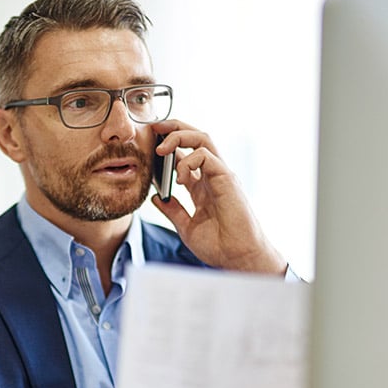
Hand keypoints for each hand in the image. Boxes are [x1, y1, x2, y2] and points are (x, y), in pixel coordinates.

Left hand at [150, 120, 287, 274]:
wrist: (237, 258)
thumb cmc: (219, 246)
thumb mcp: (186, 226)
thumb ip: (173, 210)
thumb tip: (156, 197)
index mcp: (203, 186)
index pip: (186, 155)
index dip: (169, 145)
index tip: (150, 143)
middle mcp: (213, 176)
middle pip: (196, 138)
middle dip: (174, 128)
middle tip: (154, 128)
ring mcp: (221, 175)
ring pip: (202, 138)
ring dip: (179, 136)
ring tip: (161, 148)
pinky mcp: (226, 178)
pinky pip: (206, 155)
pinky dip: (188, 160)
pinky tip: (179, 178)